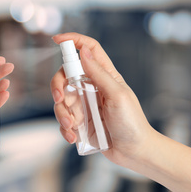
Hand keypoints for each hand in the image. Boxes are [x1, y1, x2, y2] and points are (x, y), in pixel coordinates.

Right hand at [50, 33, 155, 166]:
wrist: (134, 152)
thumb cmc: (132, 123)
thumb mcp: (117, 96)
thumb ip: (99, 74)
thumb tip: (84, 51)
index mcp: (104, 75)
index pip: (88, 49)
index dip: (73, 40)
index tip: (56, 39)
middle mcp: (92, 86)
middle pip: (65, 76)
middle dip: (57, 87)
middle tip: (60, 99)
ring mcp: (85, 104)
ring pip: (61, 100)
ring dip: (62, 113)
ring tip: (72, 127)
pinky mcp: (80, 120)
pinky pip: (64, 119)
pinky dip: (64, 128)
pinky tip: (73, 137)